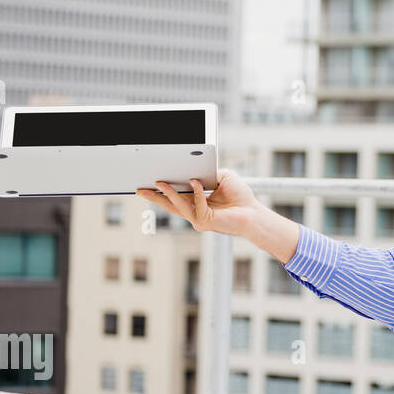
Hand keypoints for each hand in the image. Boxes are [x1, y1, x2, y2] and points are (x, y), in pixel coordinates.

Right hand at [135, 168, 258, 235]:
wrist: (253, 213)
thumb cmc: (240, 196)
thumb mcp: (222, 177)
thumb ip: (207, 173)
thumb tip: (194, 171)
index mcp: (197, 202)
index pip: (176, 196)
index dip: (162, 190)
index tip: (148, 183)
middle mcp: (195, 212)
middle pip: (170, 204)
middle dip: (154, 196)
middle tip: (140, 189)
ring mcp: (198, 218)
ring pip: (179, 205)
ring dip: (168, 193)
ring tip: (159, 183)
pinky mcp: (205, 221)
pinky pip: (197, 204)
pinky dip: (197, 192)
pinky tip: (196, 181)